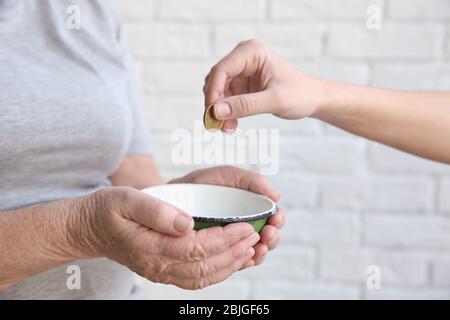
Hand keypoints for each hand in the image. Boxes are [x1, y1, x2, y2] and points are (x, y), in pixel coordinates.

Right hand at [69, 187, 259, 289]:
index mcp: (150, 247)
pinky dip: (218, 272)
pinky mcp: (164, 271)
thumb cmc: (108, 209)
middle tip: (255, 235)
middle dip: (234, 252)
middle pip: (205, 266)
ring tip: (250, 248)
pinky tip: (231, 260)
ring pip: (203, 277)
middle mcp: (157, 266)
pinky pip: (196, 279)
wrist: (89, 229)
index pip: (196, 248)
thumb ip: (156, 211)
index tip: (244, 226)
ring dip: (230, 265)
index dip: (224, 239)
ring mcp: (161, 272)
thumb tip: (187, 223)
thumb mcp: (126, 199)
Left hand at [170, 165, 284, 266]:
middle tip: (268, 233)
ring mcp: (230, 243)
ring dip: (261, 252)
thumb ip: (249, 180)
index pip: (272, 218)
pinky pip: (232, 264)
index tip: (276, 218)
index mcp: (250, 209)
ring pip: (253, 254)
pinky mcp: (216, 255)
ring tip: (258, 247)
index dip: (278, 220)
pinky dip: (241, 263)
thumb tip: (276, 196)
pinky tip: (243, 258)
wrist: (168, 198)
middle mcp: (243, 228)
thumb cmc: (200, 185)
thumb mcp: (225, 176)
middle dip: (273, 238)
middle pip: (267, 239)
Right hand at [203, 39, 323, 131]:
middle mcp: (243, 58)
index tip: (211, 115)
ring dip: (219, 112)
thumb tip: (216, 112)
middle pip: (216, 81)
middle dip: (215, 105)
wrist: (312, 99)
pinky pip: (224, 99)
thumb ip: (246, 106)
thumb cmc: (300, 94)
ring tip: (228, 129)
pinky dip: (225, 113)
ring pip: (217, 92)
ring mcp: (241, 72)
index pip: (221, 70)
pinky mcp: (241, 85)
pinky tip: (230, 126)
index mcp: (251, 52)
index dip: (212, 93)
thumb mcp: (274, 101)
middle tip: (218, 127)